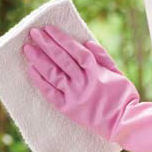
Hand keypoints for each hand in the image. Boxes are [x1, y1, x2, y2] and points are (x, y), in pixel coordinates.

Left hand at [23, 25, 138, 140]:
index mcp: (96, 72)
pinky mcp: (67, 108)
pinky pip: (50, 93)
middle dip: (46, 44)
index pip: (75, 50)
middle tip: (34, 33)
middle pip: (61, 59)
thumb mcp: (118, 72)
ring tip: (28, 48)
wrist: (123, 122)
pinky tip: (31, 69)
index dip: (61, 39)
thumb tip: (87, 42)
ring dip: (39, 60)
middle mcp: (83, 81)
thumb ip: (103, 57)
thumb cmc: (123, 96)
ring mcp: (74, 95)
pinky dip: (40, 81)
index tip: (49, 28)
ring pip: (53, 74)